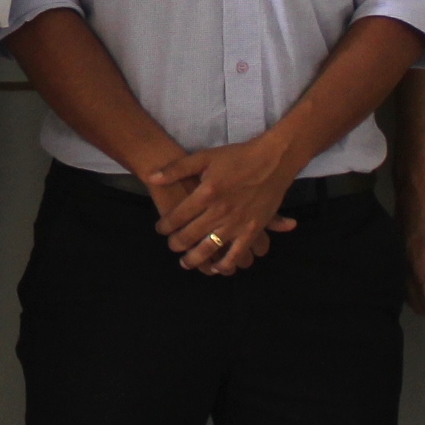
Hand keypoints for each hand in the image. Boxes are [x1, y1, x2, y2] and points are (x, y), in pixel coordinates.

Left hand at [147, 140, 300, 275]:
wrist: (273, 159)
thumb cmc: (238, 156)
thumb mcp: (205, 157)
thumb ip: (177, 168)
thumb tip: (152, 178)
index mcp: (205, 193)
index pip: (176, 217)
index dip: (164, 226)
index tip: (160, 229)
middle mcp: (218, 211)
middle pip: (188, 236)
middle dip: (175, 244)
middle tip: (172, 246)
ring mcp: (236, 223)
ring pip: (208, 249)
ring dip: (194, 259)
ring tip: (186, 262)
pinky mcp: (252, 230)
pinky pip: (236, 254)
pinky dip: (225, 264)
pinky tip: (216, 267)